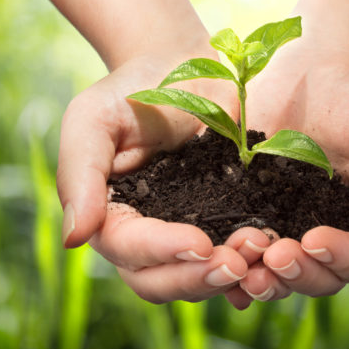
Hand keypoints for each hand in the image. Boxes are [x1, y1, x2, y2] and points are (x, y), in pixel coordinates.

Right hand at [58, 53, 256, 302]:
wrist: (185, 66)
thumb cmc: (132, 89)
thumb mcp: (92, 121)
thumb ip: (80, 176)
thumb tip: (75, 239)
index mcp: (110, 217)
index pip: (128, 249)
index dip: (162, 252)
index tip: (200, 242)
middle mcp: (145, 237)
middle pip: (160, 282)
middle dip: (198, 278)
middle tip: (237, 263)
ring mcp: (186, 233)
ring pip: (198, 278)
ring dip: (229, 275)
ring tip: (262, 251)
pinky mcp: (222, 224)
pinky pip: (233, 258)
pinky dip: (251, 267)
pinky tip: (274, 259)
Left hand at [225, 38, 348, 305]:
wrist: (312, 65)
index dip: (339, 260)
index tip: (313, 237)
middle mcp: (326, 233)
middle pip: (318, 279)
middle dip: (297, 275)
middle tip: (274, 256)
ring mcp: (285, 226)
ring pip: (278, 275)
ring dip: (264, 280)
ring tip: (245, 268)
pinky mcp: (247, 211)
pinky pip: (240, 252)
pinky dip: (231, 270)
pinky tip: (216, 265)